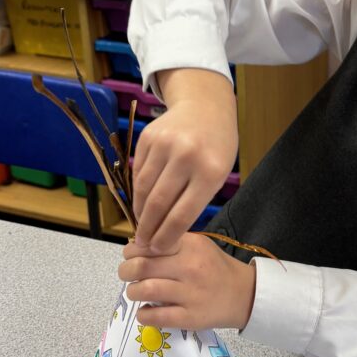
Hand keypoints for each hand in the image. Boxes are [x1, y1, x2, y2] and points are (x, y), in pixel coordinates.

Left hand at [118, 233, 255, 330]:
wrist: (244, 294)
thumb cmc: (215, 268)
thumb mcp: (198, 245)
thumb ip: (171, 243)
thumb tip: (135, 246)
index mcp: (190, 246)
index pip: (149, 243)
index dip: (131, 250)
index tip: (131, 255)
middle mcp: (190, 268)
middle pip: (141, 266)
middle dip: (125, 270)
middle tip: (126, 274)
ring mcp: (190, 294)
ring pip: (145, 290)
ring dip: (132, 292)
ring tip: (135, 292)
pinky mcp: (190, 318)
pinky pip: (155, 317)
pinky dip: (143, 315)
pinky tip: (145, 311)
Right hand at [132, 69, 237, 252]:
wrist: (205, 107)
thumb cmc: (216, 146)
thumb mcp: (218, 173)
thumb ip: (197, 200)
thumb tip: (169, 233)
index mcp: (210, 171)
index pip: (182, 215)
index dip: (167, 237)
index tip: (159, 250)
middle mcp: (186, 156)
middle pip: (158, 204)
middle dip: (148, 230)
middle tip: (143, 245)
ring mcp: (164, 145)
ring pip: (144, 190)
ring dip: (140, 213)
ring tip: (141, 227)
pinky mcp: (147, 138)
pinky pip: (138, 173)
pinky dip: (138, 192)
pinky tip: (141, 204)